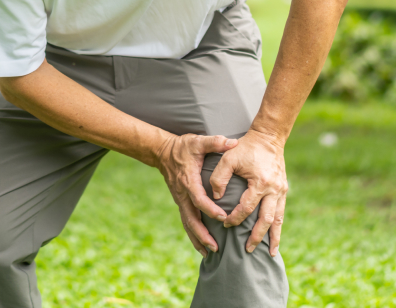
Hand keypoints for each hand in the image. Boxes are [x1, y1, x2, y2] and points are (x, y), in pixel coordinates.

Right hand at [154, 133, 238, 255]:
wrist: (162, 152)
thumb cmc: (183, 147)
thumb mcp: (198, 141)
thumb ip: (215, 142)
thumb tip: (232, 142)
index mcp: (188, 181)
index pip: (198, 199)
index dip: (210, 209)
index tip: (223, 216)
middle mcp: (182, 194)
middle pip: (191, 219)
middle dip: (203, 234)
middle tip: (216, 246)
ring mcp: (180, 200)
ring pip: (187, 224)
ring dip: (197, 239)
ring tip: (210, 253)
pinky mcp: (181, 203)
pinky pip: (187, 222)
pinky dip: (193, 235)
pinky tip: (202, 247)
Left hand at [208, 128, 287, 255]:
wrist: (268, 137)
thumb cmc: (246, 148)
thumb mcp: (228, 159)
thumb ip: (218, 177)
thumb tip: (216, 197)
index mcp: (261, 183)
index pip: (246, 208)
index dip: (235, 218)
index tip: (225, 224)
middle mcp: (274, 190)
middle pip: (266, 220)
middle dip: (257, 236)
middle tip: (248, 250)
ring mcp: (281, 191)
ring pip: (278, 219)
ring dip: (274, 237)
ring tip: (271, 253)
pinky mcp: (283, 190)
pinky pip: (281, 212)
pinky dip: (278, 226)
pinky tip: (275, 237)